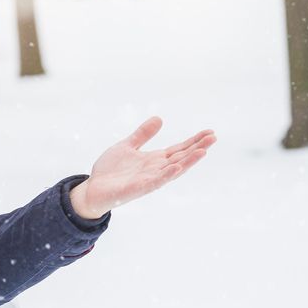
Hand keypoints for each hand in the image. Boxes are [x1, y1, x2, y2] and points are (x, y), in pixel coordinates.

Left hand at [69, 117, 215, 219]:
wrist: (94, 189)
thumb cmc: (111, 170)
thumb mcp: (127, 145)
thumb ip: (143, 134)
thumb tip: (159, 118)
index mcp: (154, 160)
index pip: (179, 149)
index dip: (194, 141)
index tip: (209, 132)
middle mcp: (156, 170)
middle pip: (181, 157)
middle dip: (197, 148)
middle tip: (214, 137)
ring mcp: (149, 179)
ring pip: (173, 169)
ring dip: (188, 161)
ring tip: (203, 151)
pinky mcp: (139, 188)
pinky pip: (156, 181)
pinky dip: (167, 174)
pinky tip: (177, 167)